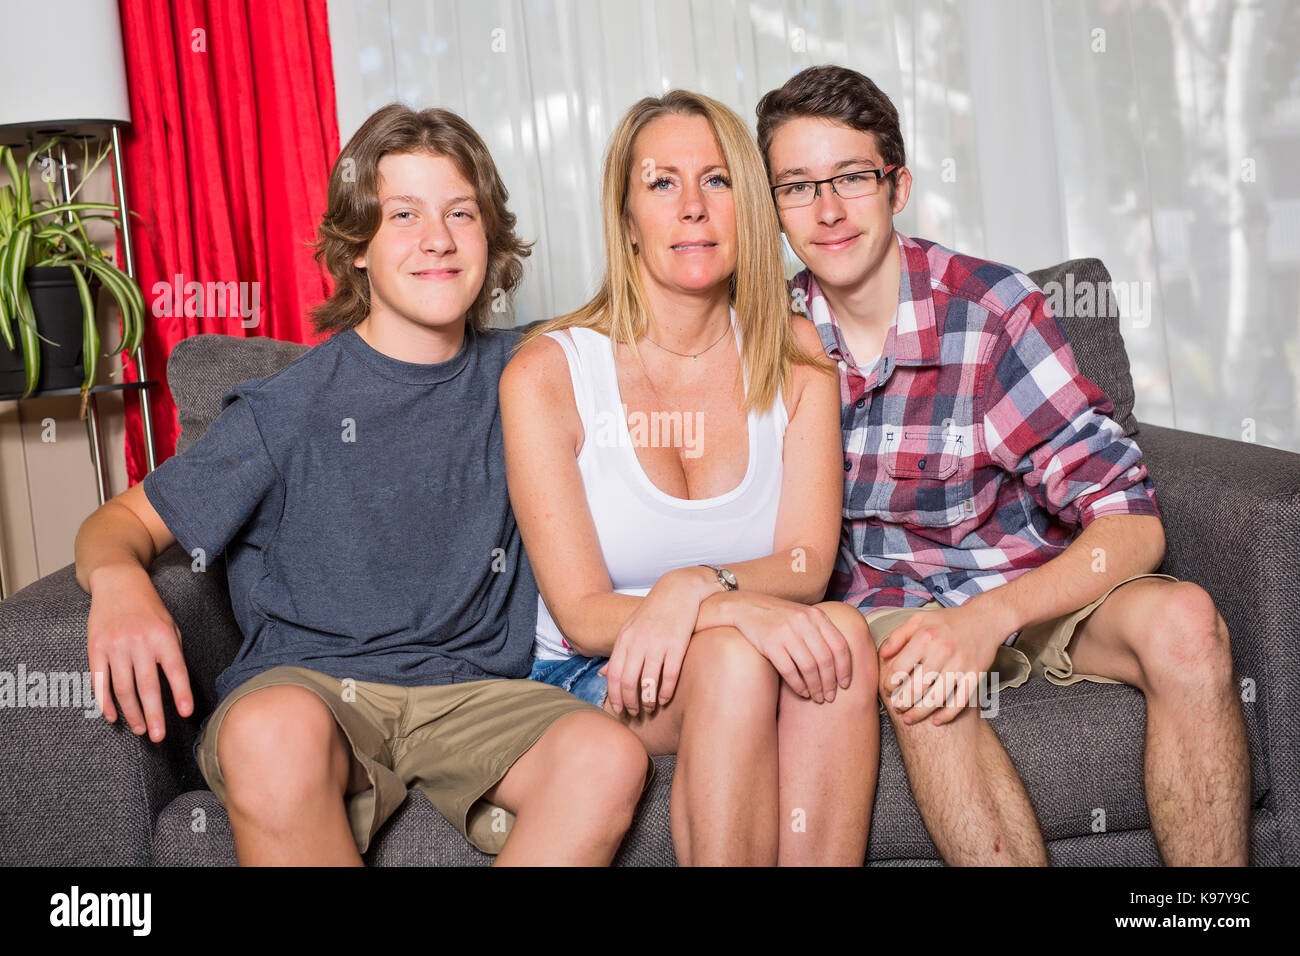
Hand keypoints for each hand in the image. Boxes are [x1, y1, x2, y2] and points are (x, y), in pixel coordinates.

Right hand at [85, 564, 193, 740]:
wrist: (118, 584)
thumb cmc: (150, 610)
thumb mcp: (170, 626)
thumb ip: (173, 654)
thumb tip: (177, 688)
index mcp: (163, 636)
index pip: (175, 670)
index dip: (181, 693)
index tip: (185, 714)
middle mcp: (139, 642)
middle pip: (146, 686)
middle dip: (153, 714)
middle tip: (158, 736)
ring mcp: (115, 645)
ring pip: (122, 688)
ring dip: (131, 713)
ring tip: (140, 729)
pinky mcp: (95, 648)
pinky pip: (100, 681)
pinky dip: (106, 702)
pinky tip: (113, 717)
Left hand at [601, 567, 714, 716]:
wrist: (678, 591)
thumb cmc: (653, 613)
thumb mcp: (630, 629)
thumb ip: (618, 652)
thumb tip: (601, 675)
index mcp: (625, 639)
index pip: (614, 674)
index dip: (614, 695)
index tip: (618, 709)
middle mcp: (639, 642)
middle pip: (628, 681)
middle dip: (629, 702)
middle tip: (634, 713)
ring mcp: (658, 644)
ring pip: (648, 682)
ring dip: (647, 700)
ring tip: (649, 708)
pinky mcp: (677, 645)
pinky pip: (669, 675)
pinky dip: (666, 691)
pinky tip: (665, 699)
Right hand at [730, 593, 852, 702]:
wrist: (747, 607)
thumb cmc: (780, 617)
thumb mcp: (804, 617)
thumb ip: (821, 632)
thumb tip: (842, 662)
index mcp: (816, 616)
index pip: (840, 646)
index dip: (845, 668)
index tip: (845, 684)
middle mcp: (803, 622)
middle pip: (825, 659)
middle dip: (830, 682)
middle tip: (830, 697)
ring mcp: (786, 632)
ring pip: (809, 667)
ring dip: (815, 687)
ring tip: (817, 698)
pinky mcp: (770, 643)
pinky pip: (789, 670)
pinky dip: (798, 685)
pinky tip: (802, 692)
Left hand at [878, 601, 1008, 725]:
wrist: (985, 619)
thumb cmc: (948, 621)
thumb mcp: (919, 619)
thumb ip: (898, 636)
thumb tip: (882, 655)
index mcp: (925, 637)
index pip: (900, 668)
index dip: (890, 683)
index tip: (888, 690)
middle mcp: (942, 652)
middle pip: (916, 687)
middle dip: (902, 702)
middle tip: (896, 708)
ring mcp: (960, 666)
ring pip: (936, 698)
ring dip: (920, 713)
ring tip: (909, 718)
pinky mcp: (975, 676)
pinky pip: (960, 702)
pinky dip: (947, 715)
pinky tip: (936, 721)